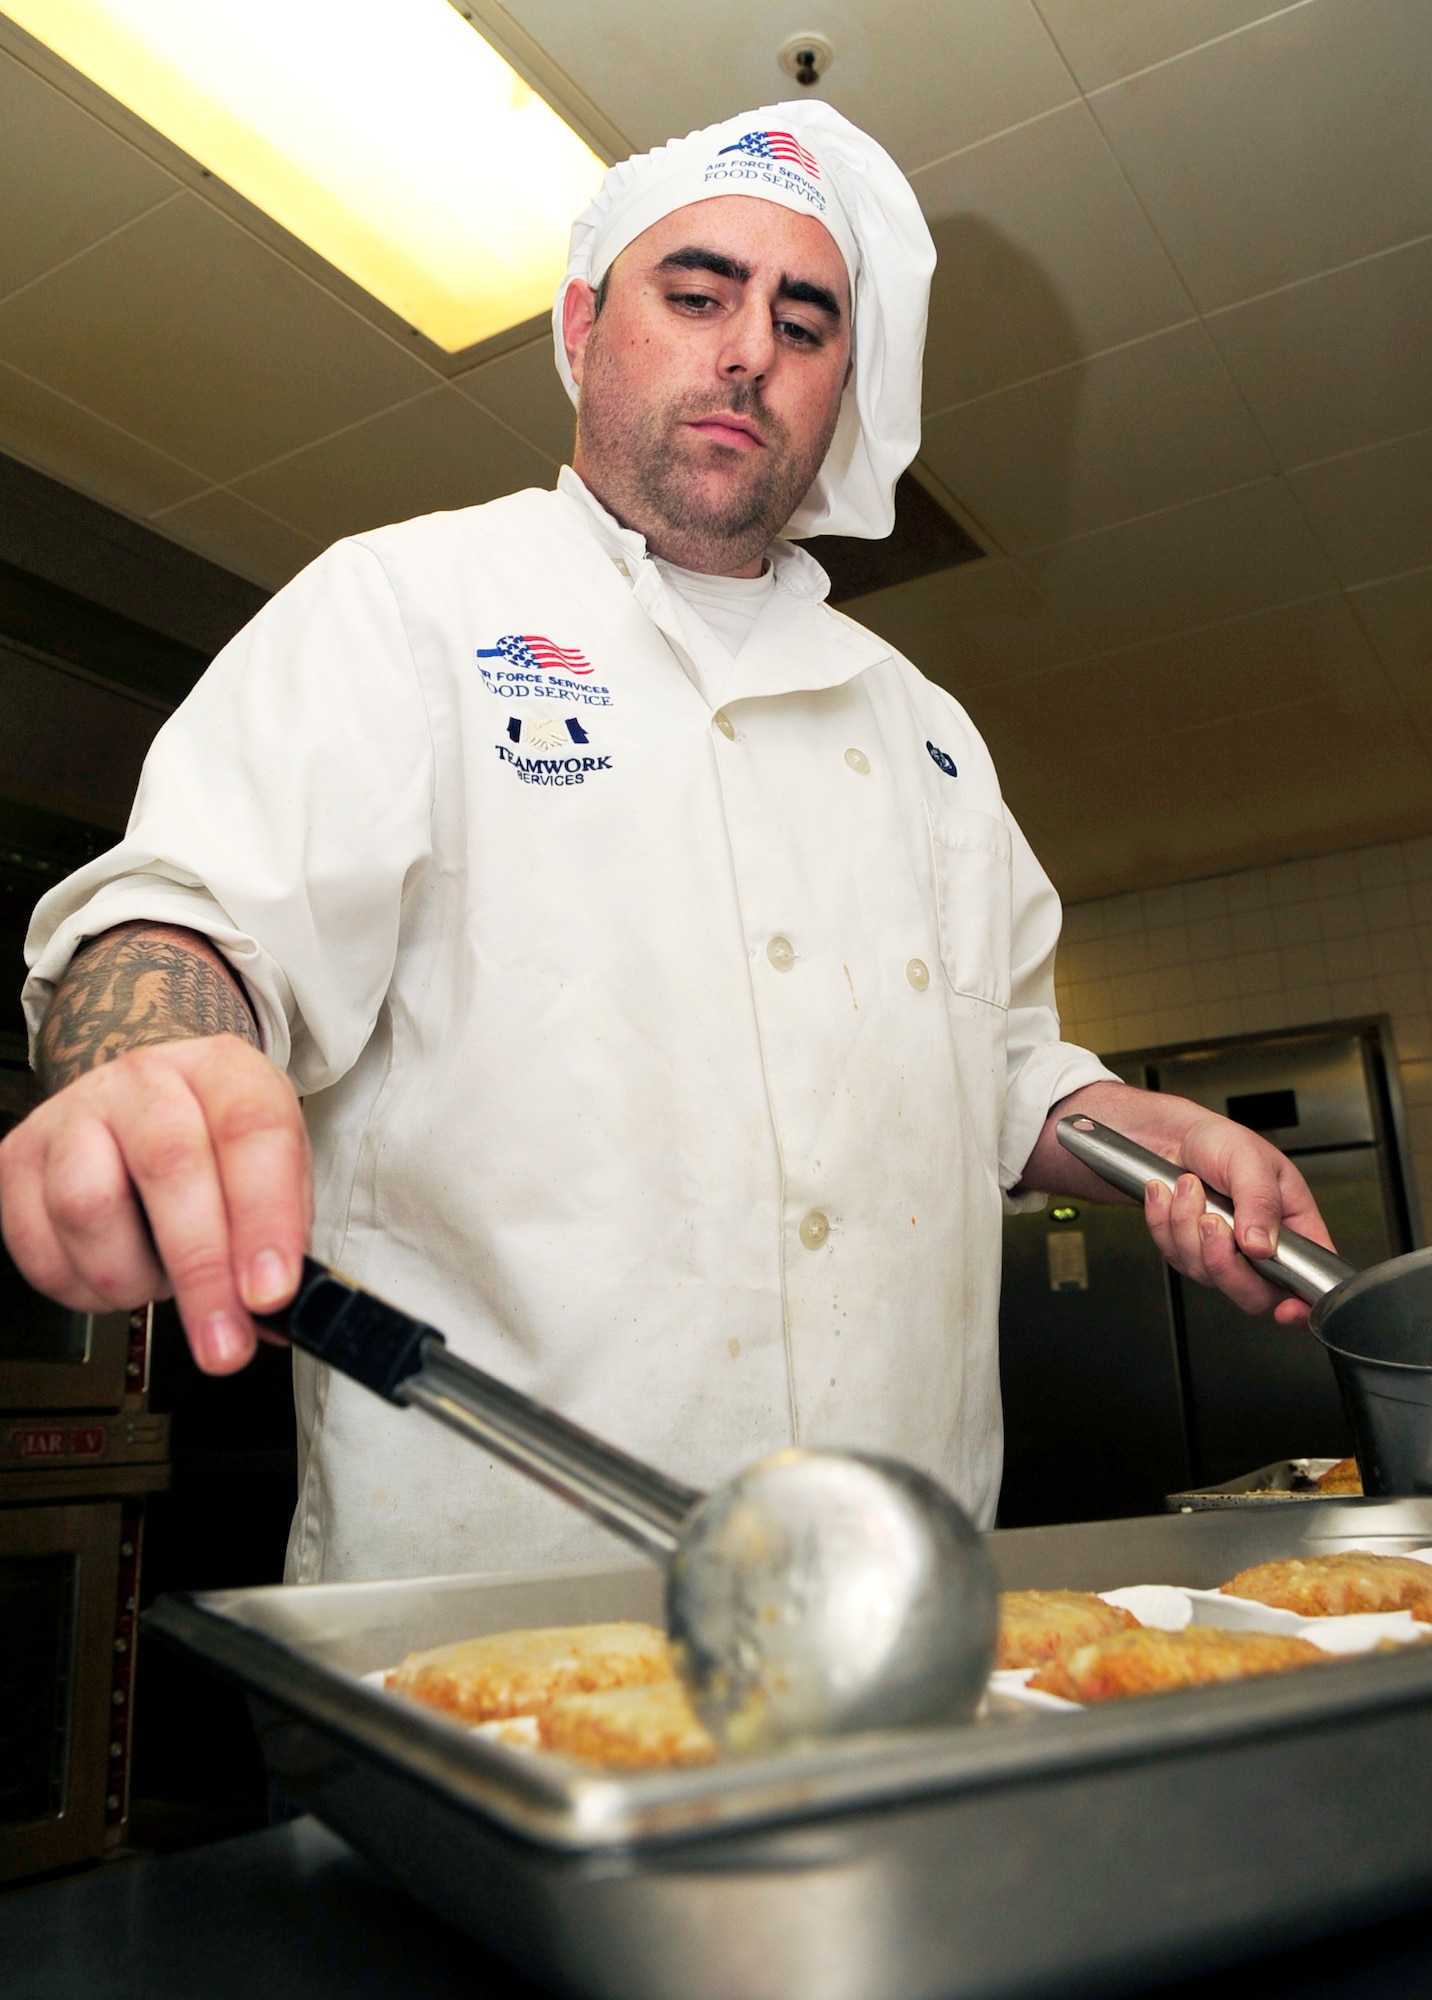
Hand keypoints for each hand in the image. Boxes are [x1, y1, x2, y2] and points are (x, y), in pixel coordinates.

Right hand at [0, 1035, 310, 1373]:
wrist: (144, 1105)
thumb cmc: (215, 1144)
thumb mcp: (275, 1167)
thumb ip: (281, 1236)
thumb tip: (275, 1318)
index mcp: (222, 1071)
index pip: (250, 1131)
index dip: (263, 1217)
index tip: (269, 1293)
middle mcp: (145, 1080)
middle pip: (168, 1166)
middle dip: (202, 1271)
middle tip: (224, 1340)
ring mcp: (73, 1113)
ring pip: (87, 1206)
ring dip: (132, 1276)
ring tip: (158, 1281)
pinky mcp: (17, 1157)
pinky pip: (38, 1245)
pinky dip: (82, 1288)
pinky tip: (114, 1277)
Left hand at [1023, 1080, 1335, 1327]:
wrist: (1172, 1136)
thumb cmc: (1220, 1141)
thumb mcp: (1249, 1160)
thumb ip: (1260, 1201)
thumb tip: (1263, 1246)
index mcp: (1294, 1226)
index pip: (1310, 1279)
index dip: (1302, 1304)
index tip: (1287, 1309)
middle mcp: (1262, 1248)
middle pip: (1251, 1292)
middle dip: (1222, 1258)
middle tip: (1212, 1220)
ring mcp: (1224, 1254)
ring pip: (1205, 1273)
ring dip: (1187, 1226)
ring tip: (1188, 1186)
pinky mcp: (1189, 1252)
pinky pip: (1173, 1256)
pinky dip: (1163, 1222)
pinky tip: (1167, 1194)